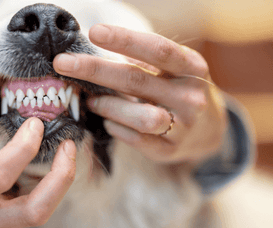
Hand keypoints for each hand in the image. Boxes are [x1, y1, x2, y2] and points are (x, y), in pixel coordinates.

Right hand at [0, 74, 76, 227]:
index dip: (21, 149)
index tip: (35, 123)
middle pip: (33, 211)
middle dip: (60, 178)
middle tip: (69, 145)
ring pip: (41, 213)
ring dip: (62, 182)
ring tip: (67, 152)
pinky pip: (38, 210)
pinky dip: (52, 187)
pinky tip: (51, 164)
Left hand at [53, 24, 226, 162]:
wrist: (210, 130)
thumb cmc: (179, 89)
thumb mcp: (172, 69)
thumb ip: (142, 60)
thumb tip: (94, 48)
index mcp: (192, 67)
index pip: (157, 50)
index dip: (125, 40)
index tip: (94, 32)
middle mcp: (190, 96)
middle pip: (136, 80)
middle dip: (94, 70)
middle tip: (62, 63)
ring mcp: (182, 126)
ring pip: (139, 116)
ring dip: (107, 106)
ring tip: (91, 101)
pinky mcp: (168, 150)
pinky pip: (135, 139)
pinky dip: (115, 128)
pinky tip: (108, 121)